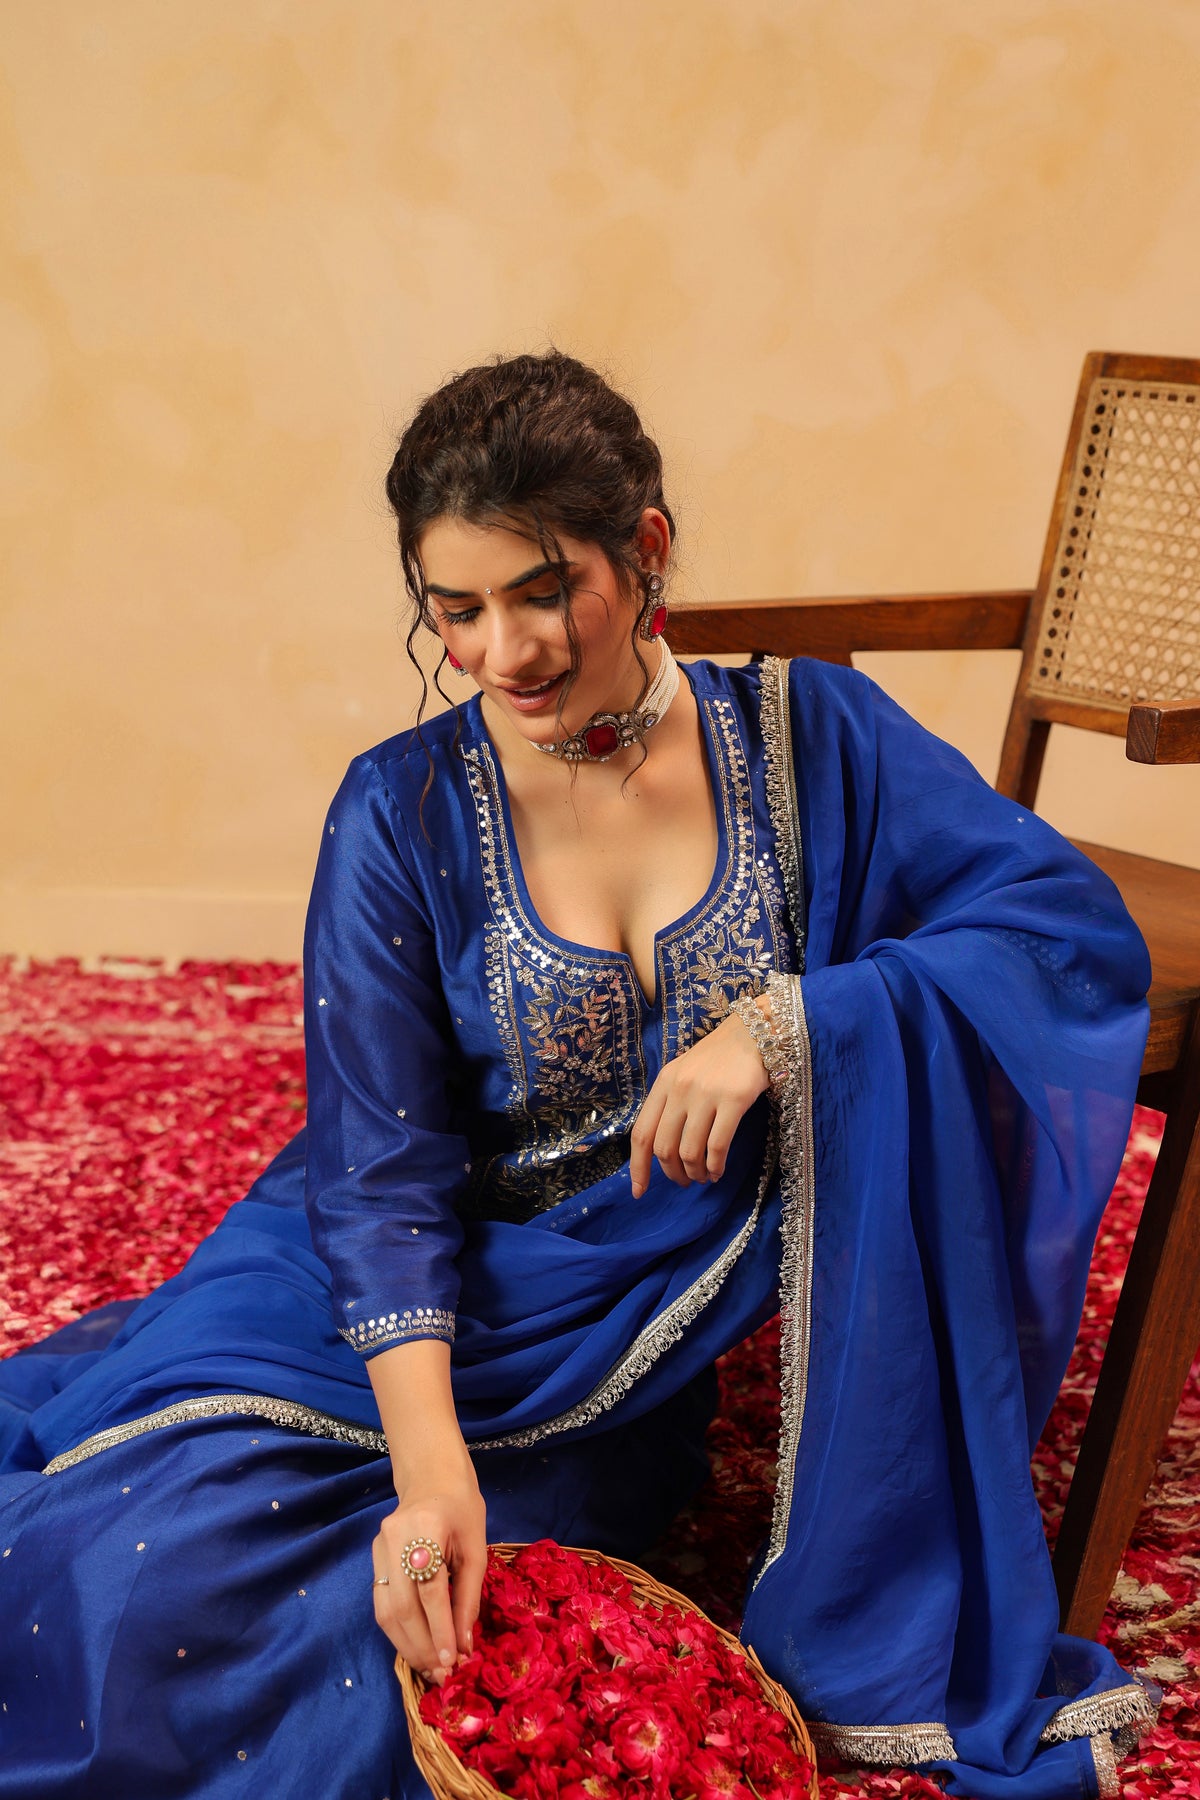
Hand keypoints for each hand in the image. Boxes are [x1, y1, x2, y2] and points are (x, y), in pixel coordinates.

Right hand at [372, 1461, 486, 1682]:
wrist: (432, 1478)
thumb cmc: (462, 1510)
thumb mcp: (476, 1548)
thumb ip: (468, 1596)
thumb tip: (464, 1646)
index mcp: (425, 1526)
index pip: (429, 1588)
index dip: (440, 1628)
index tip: (453, 1660)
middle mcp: (393, 1537)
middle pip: (401, 1606)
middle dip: (422, 1645)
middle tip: (442, 1674)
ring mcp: (378, 1548)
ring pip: (385, 1611)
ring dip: (407, 1646)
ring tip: (430, 1669)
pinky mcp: (372, 1558)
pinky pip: (381, 1605)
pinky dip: (398, 1632)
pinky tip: (417, 1647)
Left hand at [629, 1006, 769, 1197]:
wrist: (753, 1032)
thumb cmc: (718, 1058)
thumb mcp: (684, 1074)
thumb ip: (670, 1104)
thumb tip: (661, 1149)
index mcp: (663, 1084)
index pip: (641, 1133)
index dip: (637, 1167)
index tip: (639, 1191)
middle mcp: (680, 1089)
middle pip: (664, 1147)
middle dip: (672, 1173)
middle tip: (685, 1182)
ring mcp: (706, 1095)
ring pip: (690, 1151)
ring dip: (695, 1173)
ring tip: (704, 1177)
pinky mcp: (733, 1100)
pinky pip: (718, 1146)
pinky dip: (716, 1166)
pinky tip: (718, 1171)